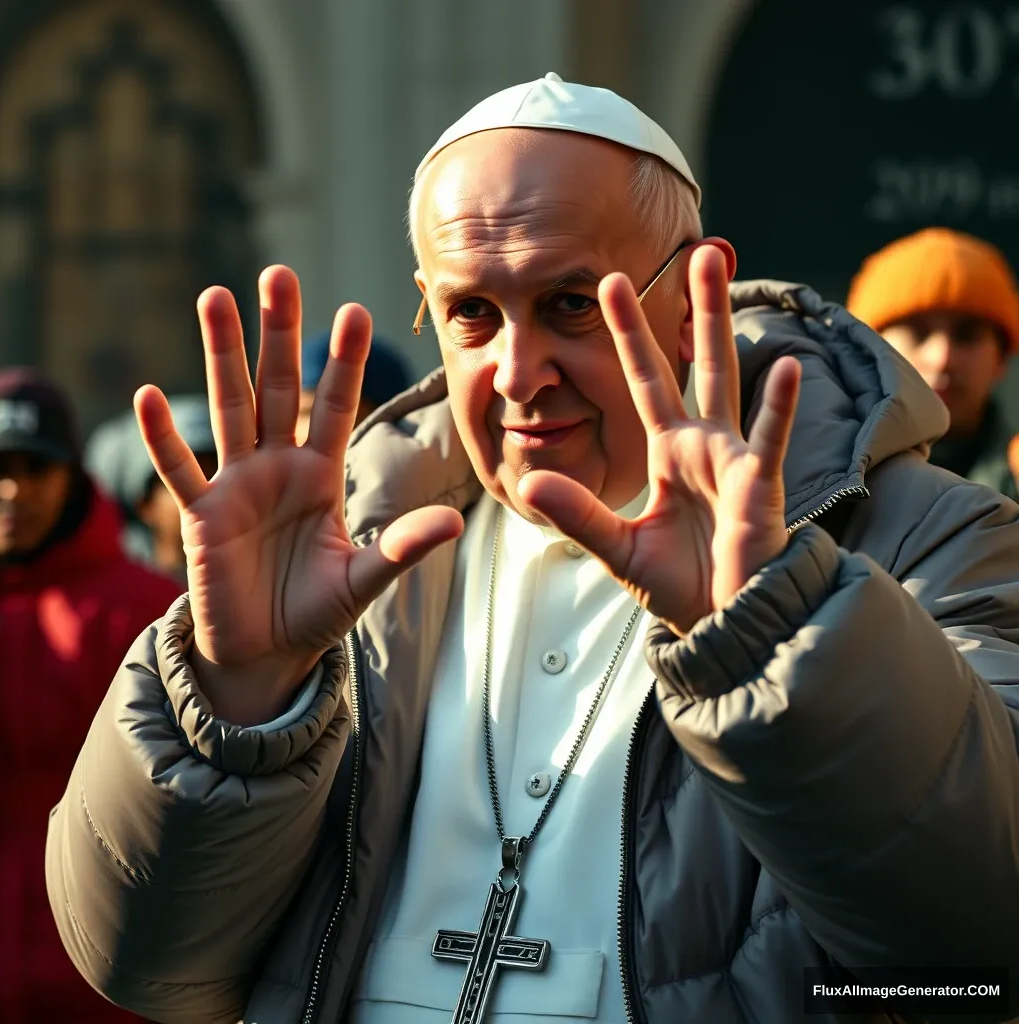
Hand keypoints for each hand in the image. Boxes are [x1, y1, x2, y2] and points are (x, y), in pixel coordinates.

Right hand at [136, 267, 462, 723]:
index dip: (344, 362)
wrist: (268, 652)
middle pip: (279, 388)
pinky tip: (151, 395)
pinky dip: (164, 438)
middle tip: (279, 274)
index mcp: (321, 474)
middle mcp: (278, 467)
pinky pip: (179, 471)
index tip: (356, 310)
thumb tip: (454, 524)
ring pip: (230, 409)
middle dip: (280, 334)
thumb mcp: (365, 580)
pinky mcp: (200, 517)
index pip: (335, 406)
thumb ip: (401, 549)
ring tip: (215, 297)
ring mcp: (236, 486)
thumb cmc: (317, 612)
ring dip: (221, 356)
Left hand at [517, 246, 800, 635]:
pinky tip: (785, 367)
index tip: (610, 285)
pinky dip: (778, 409)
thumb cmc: (679, 585)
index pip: (645, 382)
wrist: (723, 624)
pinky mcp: (757, 489)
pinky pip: (768, 443)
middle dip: (692, 308)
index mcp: (669, 453)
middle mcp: (703, 445)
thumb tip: (526, 481)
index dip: (630, 335)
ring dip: (721, 325)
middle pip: (692, 363)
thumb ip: (577, 512)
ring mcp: (732, 460)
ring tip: (723, 268)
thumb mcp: (616, 546)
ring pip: (728, 380)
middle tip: (694, 249)